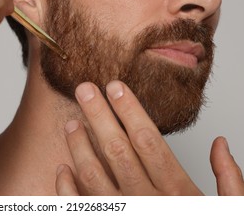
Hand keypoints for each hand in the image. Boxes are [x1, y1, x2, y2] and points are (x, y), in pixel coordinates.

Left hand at [56, 81, 243, 194]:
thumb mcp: (229, 213)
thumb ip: (230, 179)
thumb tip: (221, 143)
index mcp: (178, 193)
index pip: (149, 140)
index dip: (130, 111)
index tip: (115, 86)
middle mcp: (149, 203)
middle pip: (118, 150)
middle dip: (99, 116)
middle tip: (84, 89)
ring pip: (95, 176)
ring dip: (80, 147)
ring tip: (71, 123)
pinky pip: (82, 208)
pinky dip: (68, 189)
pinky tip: (62, 168)